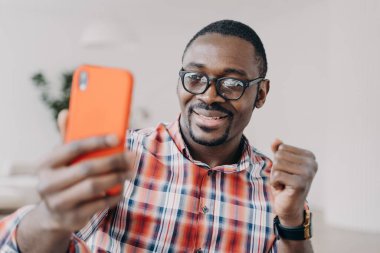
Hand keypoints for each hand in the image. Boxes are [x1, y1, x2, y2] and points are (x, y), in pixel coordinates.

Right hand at [34, 110, 135, 232]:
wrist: (53, 215)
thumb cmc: (63, 177)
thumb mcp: (61, 159)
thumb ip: (66, 137)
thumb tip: (66, 112)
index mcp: (45, 164)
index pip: (73, 147)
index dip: (96, 141)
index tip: (118, 137)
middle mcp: (47, 184)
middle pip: (86, 168)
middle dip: (113, 161)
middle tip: (132, 156)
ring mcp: (58, 203)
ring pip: (94, 187)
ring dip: (117, 177)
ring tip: (130, 171)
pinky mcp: (72, 218)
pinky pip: (100, 204)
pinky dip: (114, 195)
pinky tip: (122, 187)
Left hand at [270, 139, 317, 225]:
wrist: (289, 206)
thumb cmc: (285, 184)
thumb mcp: (281, 164)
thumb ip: (279, 151)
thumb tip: (276, 140)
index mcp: (309, 156)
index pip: (282, 148)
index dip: (279, 160)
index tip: (287, 172)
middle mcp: (311, 163)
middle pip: (279, 155)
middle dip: (276, 168)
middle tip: (284, 179)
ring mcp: (307, 173)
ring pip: (277, 164)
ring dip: (275, 176)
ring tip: (284, 184)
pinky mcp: (300, 183)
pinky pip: (276, 175)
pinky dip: (275, 183)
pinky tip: (283, 189)